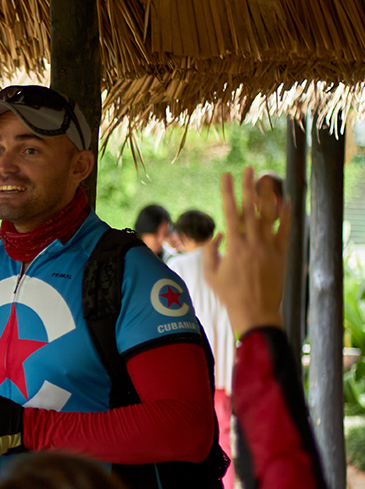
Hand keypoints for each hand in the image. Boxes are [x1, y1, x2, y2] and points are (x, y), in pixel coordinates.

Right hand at [203, 167, 289, 336]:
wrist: (255, 311)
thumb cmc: (229, 294)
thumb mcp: (209, 273)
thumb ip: (211, 251)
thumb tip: (219, 233)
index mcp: (234, 247)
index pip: (230, 213)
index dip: (228, 193)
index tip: (227, 176)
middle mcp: (253, 244)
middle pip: (251, 209)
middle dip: (249, 187)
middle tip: (250, 169)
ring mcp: (269, 249)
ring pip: (269, 217)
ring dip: (268, 197)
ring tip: (267, 180)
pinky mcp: (281, 255)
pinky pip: (285, 232)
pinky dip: (286, 216)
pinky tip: (286, 202)